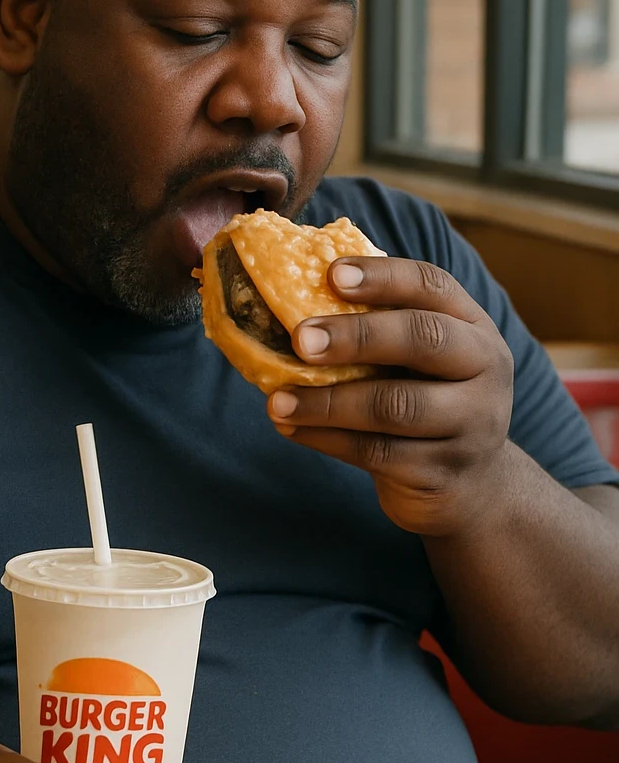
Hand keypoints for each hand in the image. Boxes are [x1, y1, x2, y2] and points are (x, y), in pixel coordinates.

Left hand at [266, 257, 513, 535]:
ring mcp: (470, 425)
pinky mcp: (442, 473)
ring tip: (277, 401)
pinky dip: (326, 439)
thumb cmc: (426, 403)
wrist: (472, 488)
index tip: (331, 273)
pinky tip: (291, 428)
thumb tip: (290, 296)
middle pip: (424, 339)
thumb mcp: (420, 363)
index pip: (433, 286)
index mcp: (473, 327)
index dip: (383, 276)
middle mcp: (484, 371)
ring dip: (327, 402)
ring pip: (395, 406)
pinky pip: (377, 453)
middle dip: (358, 336)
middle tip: (300, 339)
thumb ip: (379, 329)